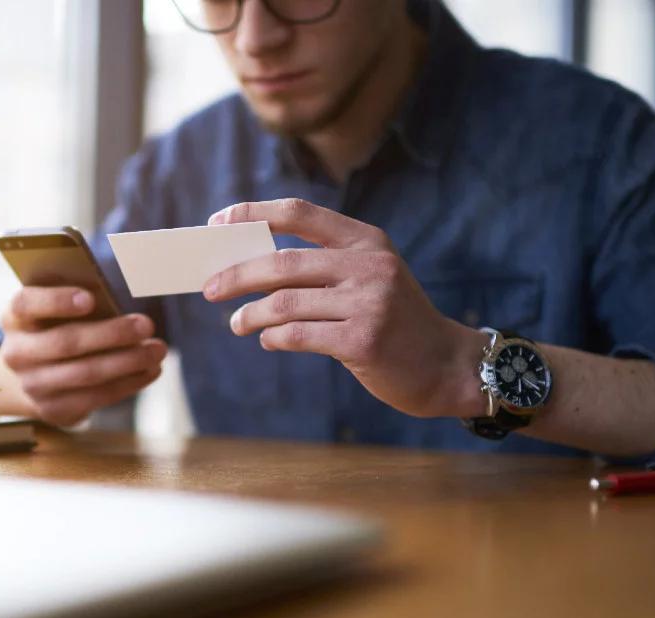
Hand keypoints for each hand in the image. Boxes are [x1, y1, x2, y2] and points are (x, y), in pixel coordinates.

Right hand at [0, 286, 166, 425]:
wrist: (37, 371)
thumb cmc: (58, 325)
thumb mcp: (59, 307)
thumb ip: (81, 300)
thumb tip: (123, 299)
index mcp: (16, 316)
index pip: (27, 304)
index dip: (57, 301)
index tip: (90, 299)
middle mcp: (17, 352)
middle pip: (66, 342)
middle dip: (111, 334)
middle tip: (146, 324)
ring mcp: (33, 384)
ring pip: (86, 373)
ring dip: (128, 361)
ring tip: (158, 349)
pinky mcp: (53, 409)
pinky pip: (96, 397)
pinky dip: (129, 382)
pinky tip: (151, 370)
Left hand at [204, 198, 487, 418]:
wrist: (445, 366)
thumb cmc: (395, 321)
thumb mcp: (370, 278)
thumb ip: (322, 267)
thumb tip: (249, 265)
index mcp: (366, 241)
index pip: (300, 213)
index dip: (254, 213)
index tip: (217, 222)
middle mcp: (368, 265)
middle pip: (282, 261)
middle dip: (237, 274)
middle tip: (209, 287)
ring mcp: (368, 303)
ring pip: (284, 302)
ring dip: (250, 314)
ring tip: (236, 323)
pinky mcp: (363, 341)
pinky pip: (298, 335)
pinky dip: (273, 337)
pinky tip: (268, 340)